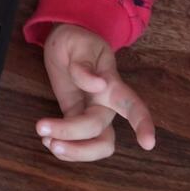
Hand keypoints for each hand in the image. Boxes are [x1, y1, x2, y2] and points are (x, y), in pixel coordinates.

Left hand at [36, 24, 155, 161]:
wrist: (66, 40)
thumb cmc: (76, 40)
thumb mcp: (78, 44)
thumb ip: (84, 64)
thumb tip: (98, 85)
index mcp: (111, 84)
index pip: (132, 105)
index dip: (143, 124)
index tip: (148, 143)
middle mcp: (105, 104)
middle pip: (102, 133)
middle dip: (73, 136)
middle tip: (41, 127)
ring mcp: (91, 113)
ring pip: (95, 145)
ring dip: (72, 150)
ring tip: (46, 140)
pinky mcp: (76, 117)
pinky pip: (77, 142)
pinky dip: (63, 147)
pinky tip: (47, 139)